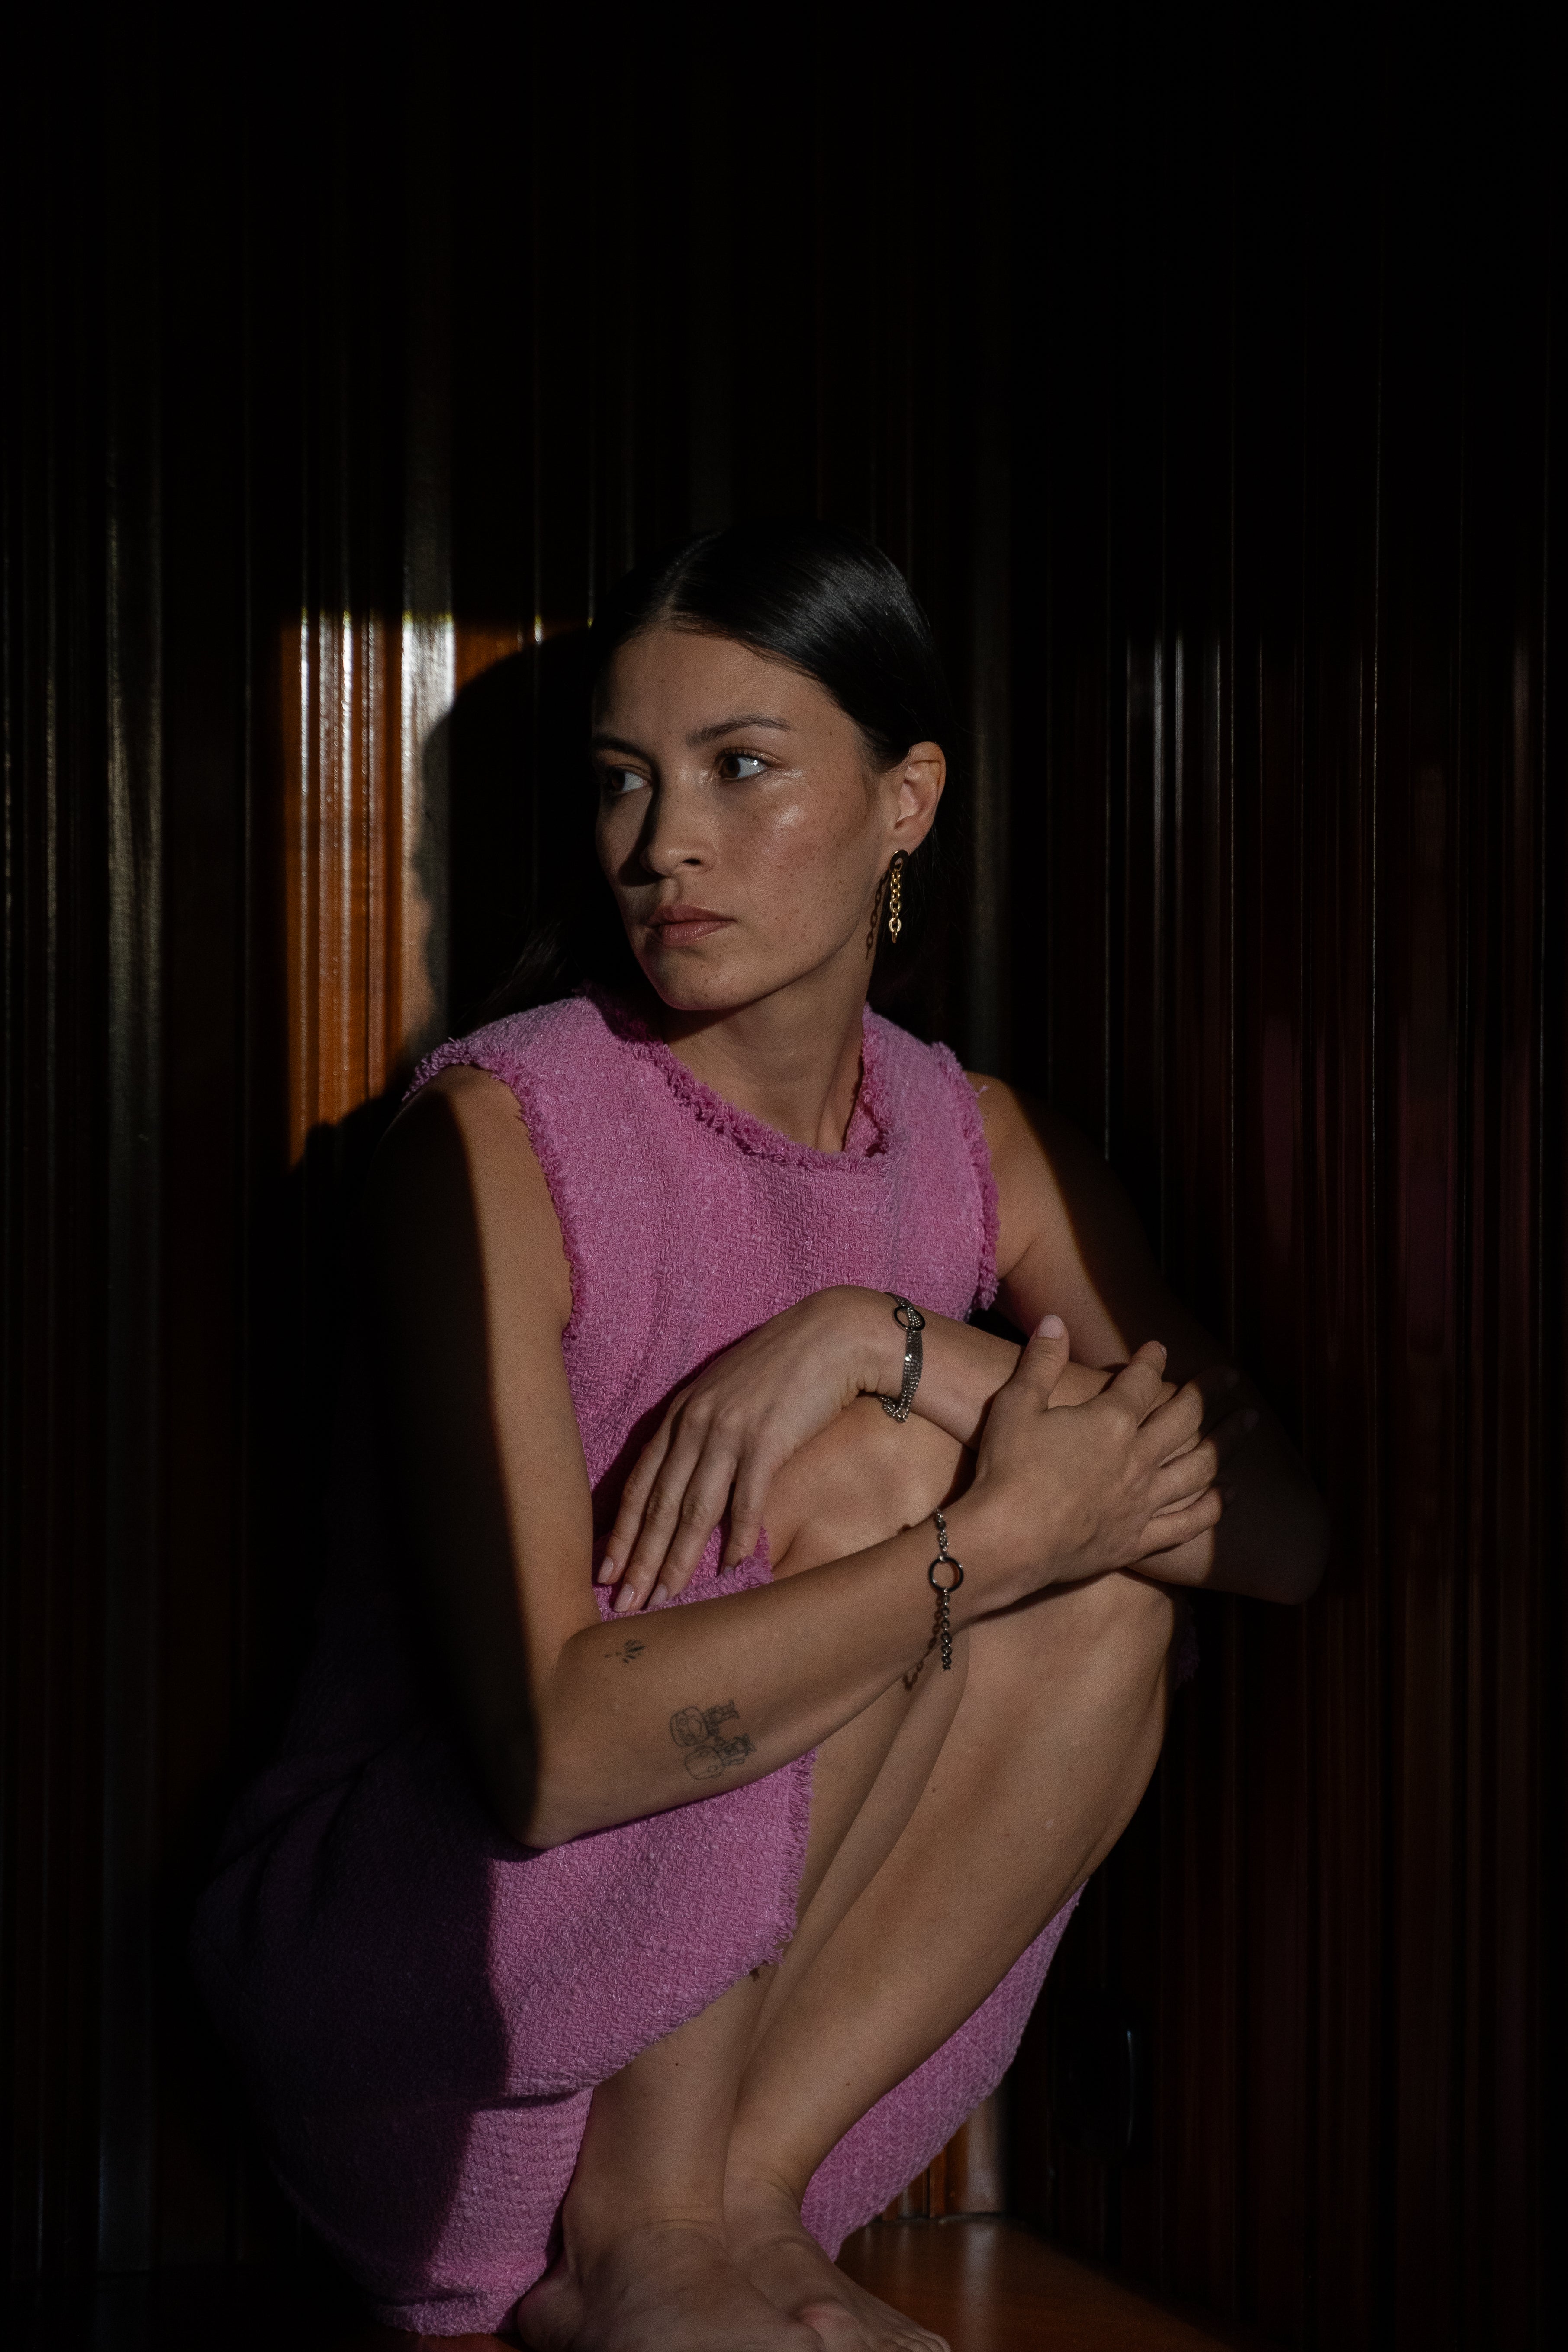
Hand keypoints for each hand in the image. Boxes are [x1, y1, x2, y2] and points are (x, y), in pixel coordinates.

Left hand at [601, 1287, 891, 1613]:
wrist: (832, 1334)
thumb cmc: (783, 1367)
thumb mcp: (727, 1394)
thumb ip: (703, 1433)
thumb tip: (689, 1483)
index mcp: (681, 1413)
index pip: (639, 1483)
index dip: (621, 1532)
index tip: (606, 1572)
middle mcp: (696, 1422)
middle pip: (658, 1503)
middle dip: (639, 1559)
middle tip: (625, 1605)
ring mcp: (729, 1430)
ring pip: (693, 1509)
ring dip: (677, 1560)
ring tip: (665, 1599)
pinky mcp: (766, 1439)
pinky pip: (745, 1499)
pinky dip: (736, 1536)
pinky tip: (730, 1567)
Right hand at [955, 1316, 1256, 1604]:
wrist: (1006, 1542)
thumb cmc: (1005, 1470)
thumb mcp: (1015, 1405)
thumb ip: (1040, 1361)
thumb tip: (1055, 1321)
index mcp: (1110, 1422)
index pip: (1141, 1381)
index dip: (1151, 1360)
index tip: (1159, 1348)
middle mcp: (1137, 1459)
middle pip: (1186, 1419)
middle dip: (1209, 1393)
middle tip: (1230, 1377)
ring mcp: (1143, 1501)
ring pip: (1200, 1467)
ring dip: (1228, 1442)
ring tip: (1248, 1424)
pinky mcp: (1138, 1539)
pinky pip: (1188, 1522)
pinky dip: (1215, 1507)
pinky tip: (1232, 1495)